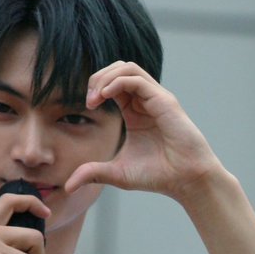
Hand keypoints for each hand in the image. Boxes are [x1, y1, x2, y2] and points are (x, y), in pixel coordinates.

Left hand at [65, 62, 219, 201]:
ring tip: (96, 96)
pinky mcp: (164, 101)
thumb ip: (93, 172)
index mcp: (136, 112)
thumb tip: (68, 185)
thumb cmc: (159, 176)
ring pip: (128, 67)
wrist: (186, 180)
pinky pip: (136, 79)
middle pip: (119, 69)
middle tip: (89, 99)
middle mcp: (146, 101)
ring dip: (106, 77)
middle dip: (98, 77)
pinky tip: (106, 97)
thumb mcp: (118, 173)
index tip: (88, 106)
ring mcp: (156, 99)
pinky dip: (117, 83)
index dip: (96, 88)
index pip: (113, 84)